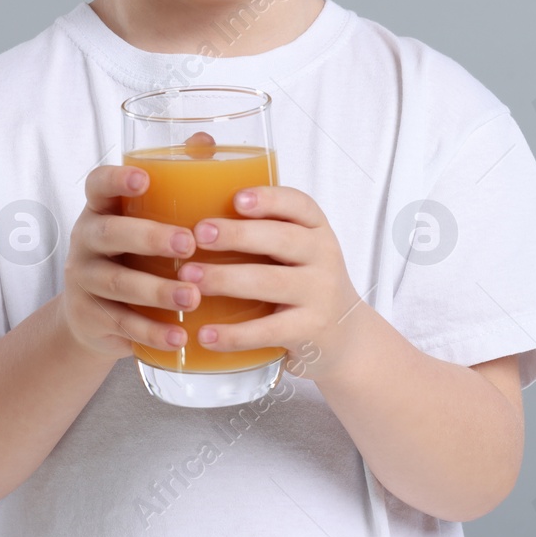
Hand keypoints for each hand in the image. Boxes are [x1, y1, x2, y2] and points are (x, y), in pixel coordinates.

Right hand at [59, 164, 200, 361]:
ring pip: (117, 283)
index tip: (145, 179)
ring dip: (157, 290)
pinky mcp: (90, 316)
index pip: (97, 184)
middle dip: (149, 237)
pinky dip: (152, 332)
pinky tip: (180, 337)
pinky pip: (121, 323)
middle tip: (189, 243)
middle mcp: (86, 240)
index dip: (117, 179)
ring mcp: (84, 280)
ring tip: (192, 296)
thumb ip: (174, 183)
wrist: (95, 315)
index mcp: (101, 208)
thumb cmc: (134, 254)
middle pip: (109, 233)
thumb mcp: (147, 220)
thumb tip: (206, 140)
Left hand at [182, 185, 365, 381]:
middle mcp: (323, 257)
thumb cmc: (304, 283)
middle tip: (198, 234)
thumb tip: (194, 206)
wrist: (345, 338)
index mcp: (316, 230)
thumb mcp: (298, 252)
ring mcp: (319, 295)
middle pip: (281, 239)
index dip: (269, 199)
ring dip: (226, 278)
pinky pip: (268, 331)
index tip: (236, 199)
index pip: (299, 205)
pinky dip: (234, 334)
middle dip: (237, 234)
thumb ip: (263, 231)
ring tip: (189, 277)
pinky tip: (205, 334)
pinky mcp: (310, 330)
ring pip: (270, 282)